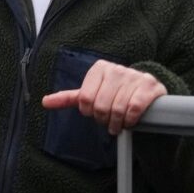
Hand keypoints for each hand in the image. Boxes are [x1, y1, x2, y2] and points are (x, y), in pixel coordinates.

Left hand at [41, 60, 165, 134]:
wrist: (145, 91)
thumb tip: (44, 101)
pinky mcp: (149, 85)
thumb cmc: (114, 93)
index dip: (89, 112)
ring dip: (117, 123)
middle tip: (108, 121)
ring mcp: (134, 76)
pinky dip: (130, 120)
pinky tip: (130, 121)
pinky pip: (133, 108)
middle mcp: (116, 69)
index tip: (95, 113)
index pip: (84, 99)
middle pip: (100, 106)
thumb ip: (69, 98)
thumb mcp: (92, 93)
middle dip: (103, 119)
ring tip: (119, 124)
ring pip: (117, 109)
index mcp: (99, 68)